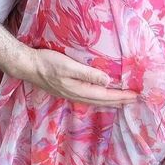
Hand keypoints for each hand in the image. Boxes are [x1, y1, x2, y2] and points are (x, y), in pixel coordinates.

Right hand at [21, 48, 138, 106]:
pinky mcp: (67, 90)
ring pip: (96, 101)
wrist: (28, 66)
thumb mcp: (68, 66)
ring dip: (110, 101)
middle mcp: (76, 96)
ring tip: (122, 101)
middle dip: (119, 101)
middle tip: (135, 100)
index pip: (106, 95)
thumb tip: (108, 81)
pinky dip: (100, 98)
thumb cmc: (47, 63)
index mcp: (79, 90)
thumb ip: (88, 74)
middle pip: (103, 101)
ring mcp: (71, 95)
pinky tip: (100, 96)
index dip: (121, 96)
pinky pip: (89, 98)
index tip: (136, 95)